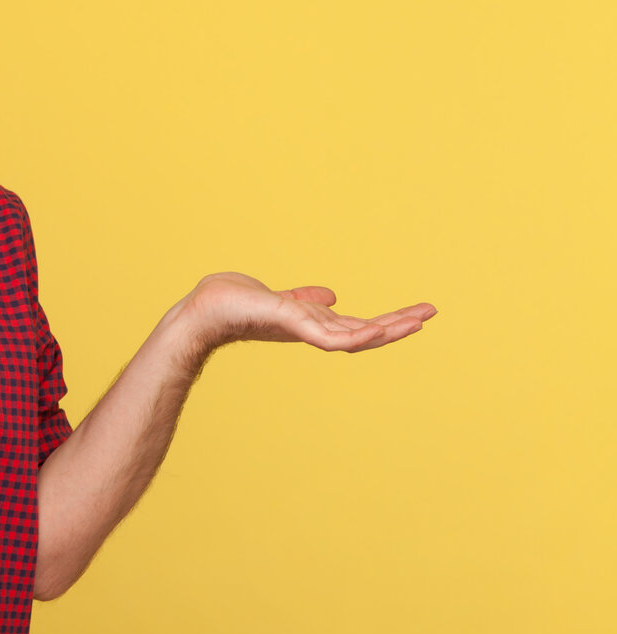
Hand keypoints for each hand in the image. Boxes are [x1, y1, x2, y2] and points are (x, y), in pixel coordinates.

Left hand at [179, 272, 437, 354]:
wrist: (201, 312)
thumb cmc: (231, 305)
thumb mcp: (277, 299)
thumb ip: (304, 300)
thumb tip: (330, 296)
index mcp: (311, 323)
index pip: (357, 324)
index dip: (387, 320)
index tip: (418, 312)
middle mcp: (310, 330)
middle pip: (363, 332)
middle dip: (398, 324)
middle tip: (431, 313)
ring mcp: (300, 330)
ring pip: (352, 337)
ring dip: (385, 330)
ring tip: (416, 322)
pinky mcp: (288, 324)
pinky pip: (327, 337)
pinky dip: (353, 335)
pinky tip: (376, 329)